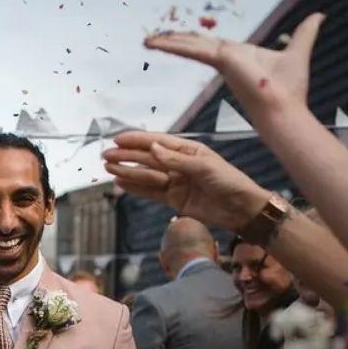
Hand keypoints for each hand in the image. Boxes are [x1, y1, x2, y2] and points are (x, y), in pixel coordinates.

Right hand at [104, 132, 269, 232]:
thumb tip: (153, 148)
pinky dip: (135, 188)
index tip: (117, 139)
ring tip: (108, 168)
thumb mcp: (204, 166)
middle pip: (147, 158)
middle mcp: (178, 164)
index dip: (137, 140)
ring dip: (127, 171)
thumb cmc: (229, 181)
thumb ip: (176, 159)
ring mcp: (175, 182)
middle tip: (105, 156)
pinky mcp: (174, 200)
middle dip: (126, 156)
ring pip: (146, 175)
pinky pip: (150, 192)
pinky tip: (120, 183)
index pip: (157, 142)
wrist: (242, 209)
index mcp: (188, 150)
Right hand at [143, 13, 324, 122]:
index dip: (192, 39)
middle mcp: (226, 57)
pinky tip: (157, 42)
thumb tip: (319, 15)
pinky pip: (193, 49)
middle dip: (174, 40)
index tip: (177, 36)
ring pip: (190, 46)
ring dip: (168, 42)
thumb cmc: (290, 88)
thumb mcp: (299, 50)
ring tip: (147, 40)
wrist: (284, 107)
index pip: (210, 44)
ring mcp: (221, 60)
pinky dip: (175, 45)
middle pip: (195, 44)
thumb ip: (304, 32)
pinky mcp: (221, 61)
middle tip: (153, 38)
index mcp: (238, 55)